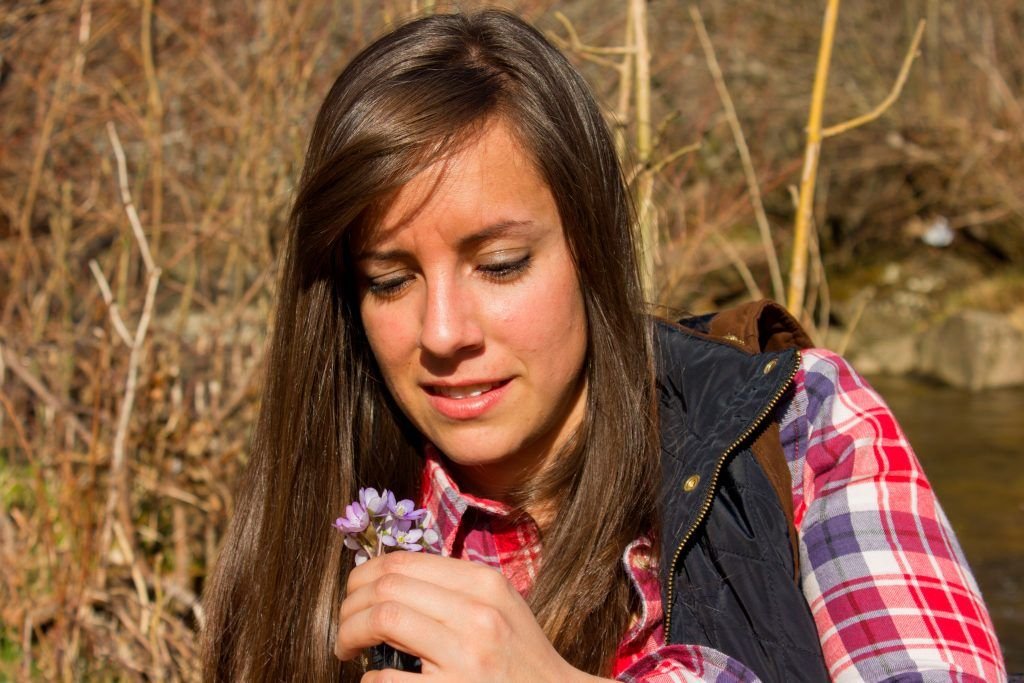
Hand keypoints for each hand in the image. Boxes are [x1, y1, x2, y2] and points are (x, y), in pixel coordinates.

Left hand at [336, 551, 601, 681]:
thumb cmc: (520, 656)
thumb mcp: (500, 605)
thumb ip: (454, 586)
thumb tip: (388, 577)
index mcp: (484, 584)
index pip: (404, 562)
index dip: (365, 574)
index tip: (354, 592)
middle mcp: (476, 615)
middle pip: (387, 587)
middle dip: (350, 604)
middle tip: (344, 624)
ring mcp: (466, 657)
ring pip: (383, 620)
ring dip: (349, 633)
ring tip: (347, 646)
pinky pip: (386, 679)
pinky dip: (368, 678)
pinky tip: (372, 680)